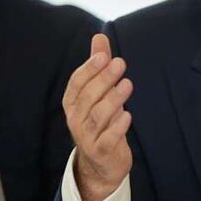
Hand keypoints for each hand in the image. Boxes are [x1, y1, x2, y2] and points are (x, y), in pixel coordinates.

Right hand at [63, 33, 132, 200]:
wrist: (101, 164)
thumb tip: (99, 36)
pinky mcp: (101, 151)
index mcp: (73, 103)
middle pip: (88, 97)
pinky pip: (108, 139)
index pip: (76, 83)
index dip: (89, 69)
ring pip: (98, 116)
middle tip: (120, 63)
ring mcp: (87, 137)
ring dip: (113, 99)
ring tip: (127, 84)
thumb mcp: (98, 92)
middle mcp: (76, 119)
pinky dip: (118, 127)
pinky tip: (128, 115)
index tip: (104, 55)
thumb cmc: (100, 120)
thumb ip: (98, 65)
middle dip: (104, 79)